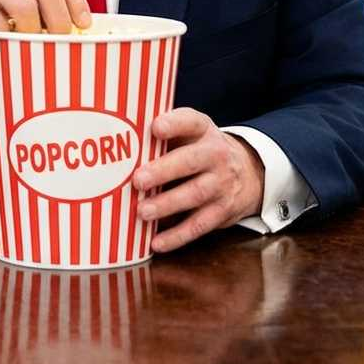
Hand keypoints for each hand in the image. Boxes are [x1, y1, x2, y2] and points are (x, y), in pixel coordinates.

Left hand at [131, 107, 264, 252]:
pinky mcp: (222, 211)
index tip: (155, 128)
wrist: (247, 172)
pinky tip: (156, 242)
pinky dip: (177, 235)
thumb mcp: (190, 133)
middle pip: (190, 161)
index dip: (174, 124)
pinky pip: (199, 225)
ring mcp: (221, 183)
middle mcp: (215, 154)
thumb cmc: (199, 149)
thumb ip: (163, 136)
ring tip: (142, 211)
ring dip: (167, 204)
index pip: (190, 122)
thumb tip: (116, 145)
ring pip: (194, 194)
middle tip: (138, 180)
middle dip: (164, 171)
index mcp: (202, 129)